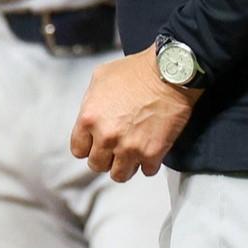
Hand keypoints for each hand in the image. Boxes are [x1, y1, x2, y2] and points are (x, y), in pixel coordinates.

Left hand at [70, 50, 198, 181]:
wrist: (169, 73)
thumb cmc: (136, 71)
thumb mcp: (101, 78)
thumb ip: (91, 102)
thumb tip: (91, 116)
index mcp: (89, 119)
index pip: (78, 150)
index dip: (88, 147)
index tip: (96, 144)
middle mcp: (106, 137)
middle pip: (97, 165)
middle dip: (105, 158)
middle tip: (115, 149)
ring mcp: (129, 148)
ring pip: (120, 175)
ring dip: (125, 166)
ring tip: (132, 155)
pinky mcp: (152, 153)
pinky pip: (147, 171)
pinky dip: (149, 164)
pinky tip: (150, 152)